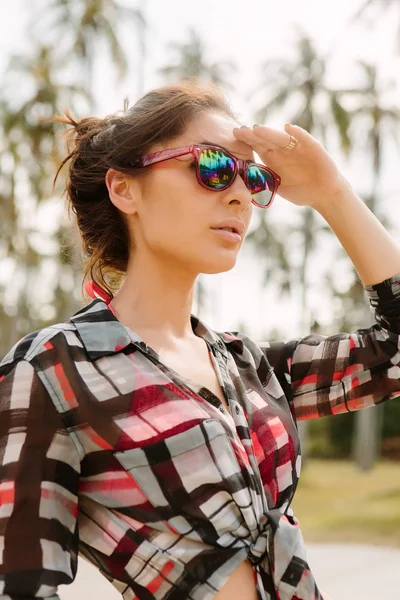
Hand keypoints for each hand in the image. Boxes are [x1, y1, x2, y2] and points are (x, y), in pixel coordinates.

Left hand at [233, 123, 350, 209]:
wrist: (323, 194)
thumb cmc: (300, 191)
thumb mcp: (277, 187)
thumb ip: (264, 181)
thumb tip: (243, 183)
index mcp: (273, 158)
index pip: (257, 146)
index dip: (247, 140)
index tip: (234, 135)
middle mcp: (283, 150)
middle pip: (266, 140)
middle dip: (253, 135)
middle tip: (240, 130)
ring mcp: (298, 147)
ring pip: (281, 138)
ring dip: (270, 133)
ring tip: (257, 129)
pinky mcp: (313, 148)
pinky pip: (304, 139)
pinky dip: (297, 133)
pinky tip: (288, 128)